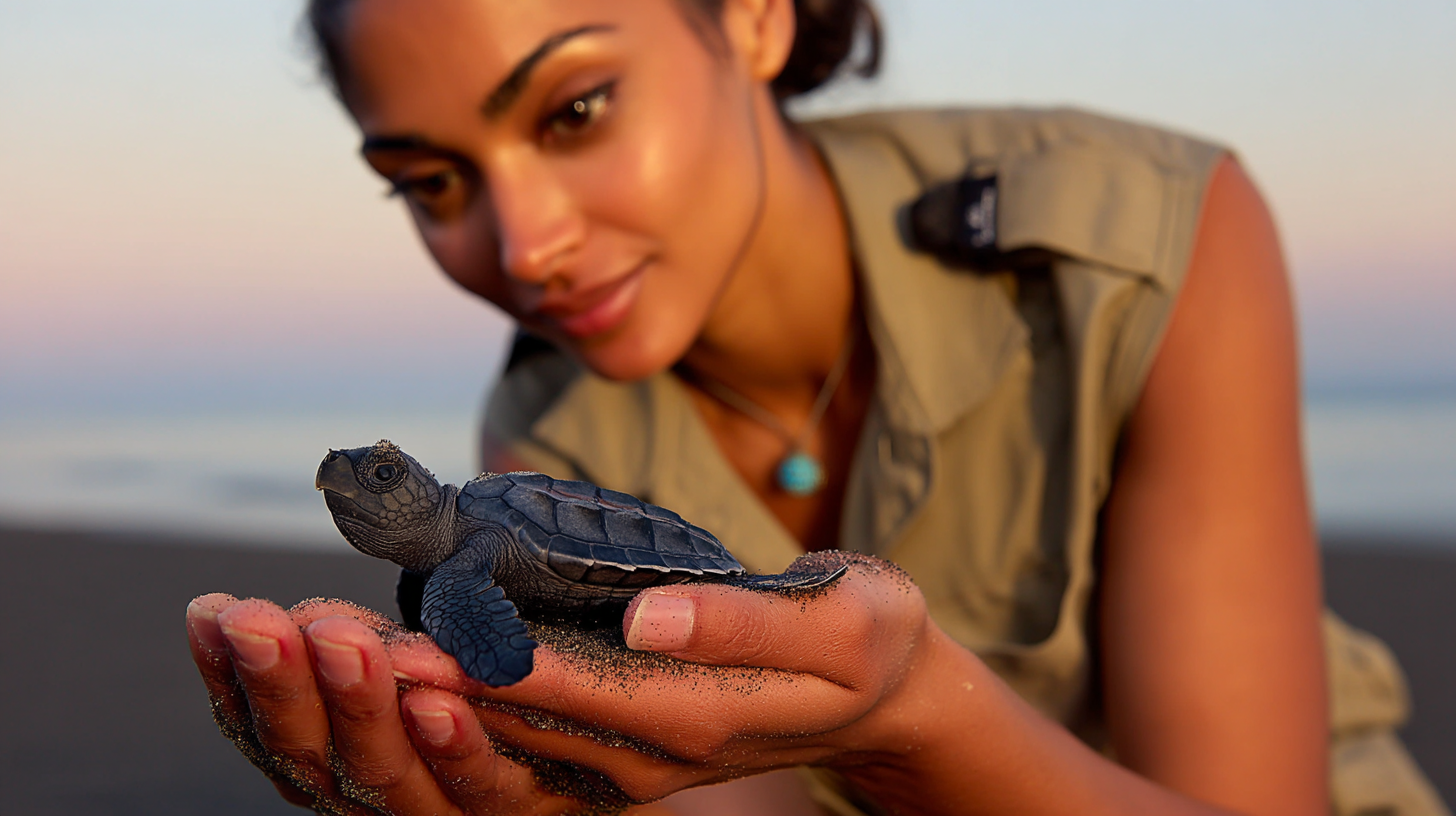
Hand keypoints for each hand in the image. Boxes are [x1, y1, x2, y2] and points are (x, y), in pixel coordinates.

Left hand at [187, 553, 944, 813]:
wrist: (877, 691)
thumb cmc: (867, 639)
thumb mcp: (845, 620)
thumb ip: (744, 622)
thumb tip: (644, 617)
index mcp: (700, 718)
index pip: (579, 696)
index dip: (494, 670)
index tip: (419, 639)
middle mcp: (649, 755)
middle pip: (519, 728)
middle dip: (430, 690)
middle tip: (339, 642)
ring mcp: (628, 761)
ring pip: (506, 739)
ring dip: (426, 701)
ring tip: (342, 650)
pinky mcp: (615, 747)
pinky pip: (519, 736)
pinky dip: (456, 705)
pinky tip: (402, 665)